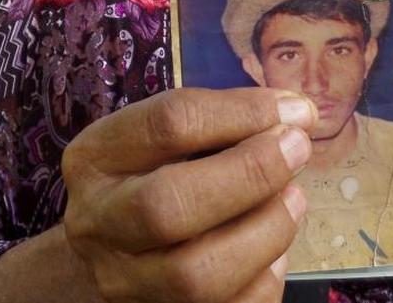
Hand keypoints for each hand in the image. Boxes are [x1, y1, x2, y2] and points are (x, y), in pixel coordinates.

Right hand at [62, 87, 316, 302]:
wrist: (111, 253)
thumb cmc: (148, 180)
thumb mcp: (160, 141)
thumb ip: (219, 124)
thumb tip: (295, 115)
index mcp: (96, 158)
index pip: (166, 125)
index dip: (240, 113)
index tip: (293, 110)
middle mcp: (97, 222)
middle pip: (168, 205)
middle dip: (249, 174)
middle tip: (296, 150)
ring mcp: (122, 281)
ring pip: (197, 275)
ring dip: (265, 231)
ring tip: (293, 200)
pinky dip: (265, 278)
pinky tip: (274, 250)